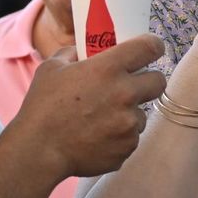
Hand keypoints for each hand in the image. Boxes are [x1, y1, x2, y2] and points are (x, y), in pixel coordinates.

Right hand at [14, 35, 166, 177]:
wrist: (39, 150)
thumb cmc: (42, 107)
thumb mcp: (51, 68)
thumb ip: (72, 53)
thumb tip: (81, 50)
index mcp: (108, 68)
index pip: (150, 47)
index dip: (154, 46)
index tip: (152, 49)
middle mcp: (125, 94)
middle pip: (158, 81)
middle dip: (149, 81)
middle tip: (133, 86)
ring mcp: (129, 123)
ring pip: (143, 113)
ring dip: (129, 113)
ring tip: (102, 119)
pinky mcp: (128, 146)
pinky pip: (132, 137)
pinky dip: (120, 136)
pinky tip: (98, 137)